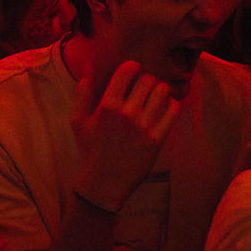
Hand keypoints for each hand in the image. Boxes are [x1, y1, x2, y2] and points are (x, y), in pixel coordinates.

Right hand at [72, 61, 178, 215]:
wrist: (104, 183)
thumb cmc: (89, 151)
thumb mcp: (78, 121)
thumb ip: (82, 94)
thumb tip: (89, 71)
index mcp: (106, 106)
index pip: (127, 71)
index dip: (133, 67)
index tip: (134, 71)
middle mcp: (126, 114)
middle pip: (148, 80)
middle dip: (147, 80)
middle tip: (145, 87)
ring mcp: (143, 127)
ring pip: (162, 92)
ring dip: (160, 91)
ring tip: (155, 97)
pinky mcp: (156, 140)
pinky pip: (172, 111)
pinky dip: (171, 105)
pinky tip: (164, 108)